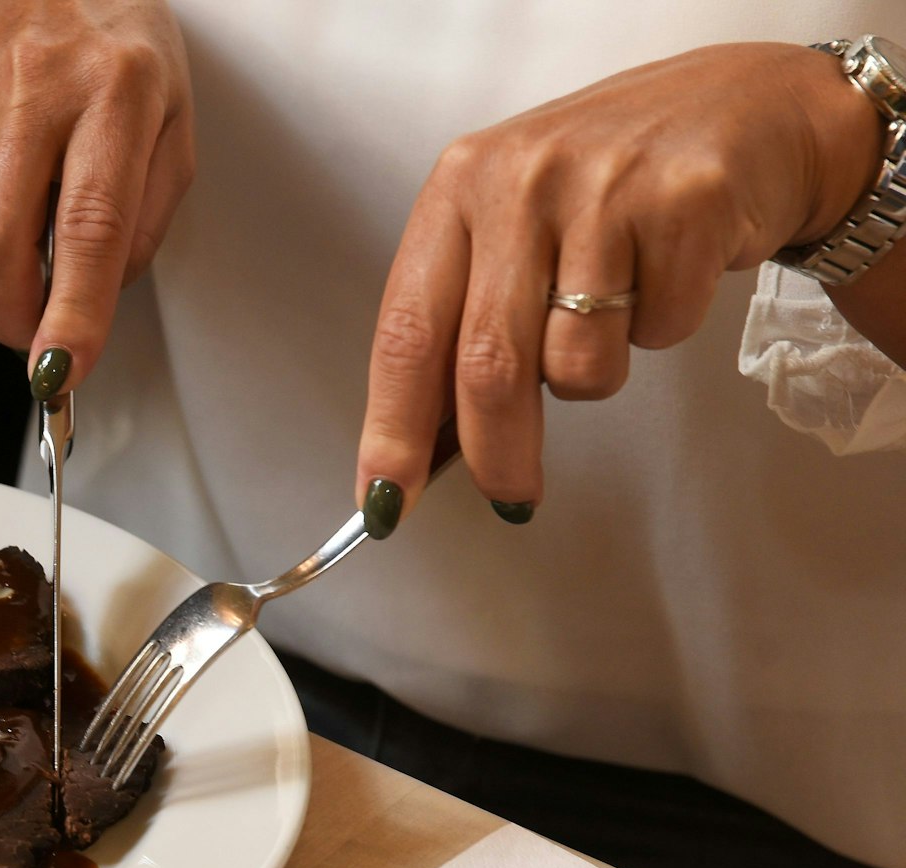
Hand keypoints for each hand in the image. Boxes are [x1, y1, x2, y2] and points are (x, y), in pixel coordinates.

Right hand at [0, 0, 194, 397]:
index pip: (90, 225)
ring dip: (14, 239)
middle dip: (10, 314)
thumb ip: (147, 216)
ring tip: (45, 181)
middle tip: (36, 339)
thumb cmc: (121, 46)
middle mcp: (41, 91)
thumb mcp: (172, 120)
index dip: (72, 310)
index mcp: (117, 93)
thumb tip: (96, 296)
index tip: (62, 368)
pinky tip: (17, 150)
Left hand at [353, 42, 887, 535]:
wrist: (739, 111)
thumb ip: (463, 321)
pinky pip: (657, 334)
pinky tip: (667, 272)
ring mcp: (604, 188)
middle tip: (510, 494)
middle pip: (487, 365)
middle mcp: (519, 181)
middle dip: (496, 452)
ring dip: (593, 375)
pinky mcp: (686, 204)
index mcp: (456, 189)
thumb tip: (423, 451)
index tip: (388, 498)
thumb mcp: (511, 227)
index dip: (393, 428)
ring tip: (611, 310)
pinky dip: (662, 329)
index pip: (406, 332)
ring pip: (577, 365)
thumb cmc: (606, 186)